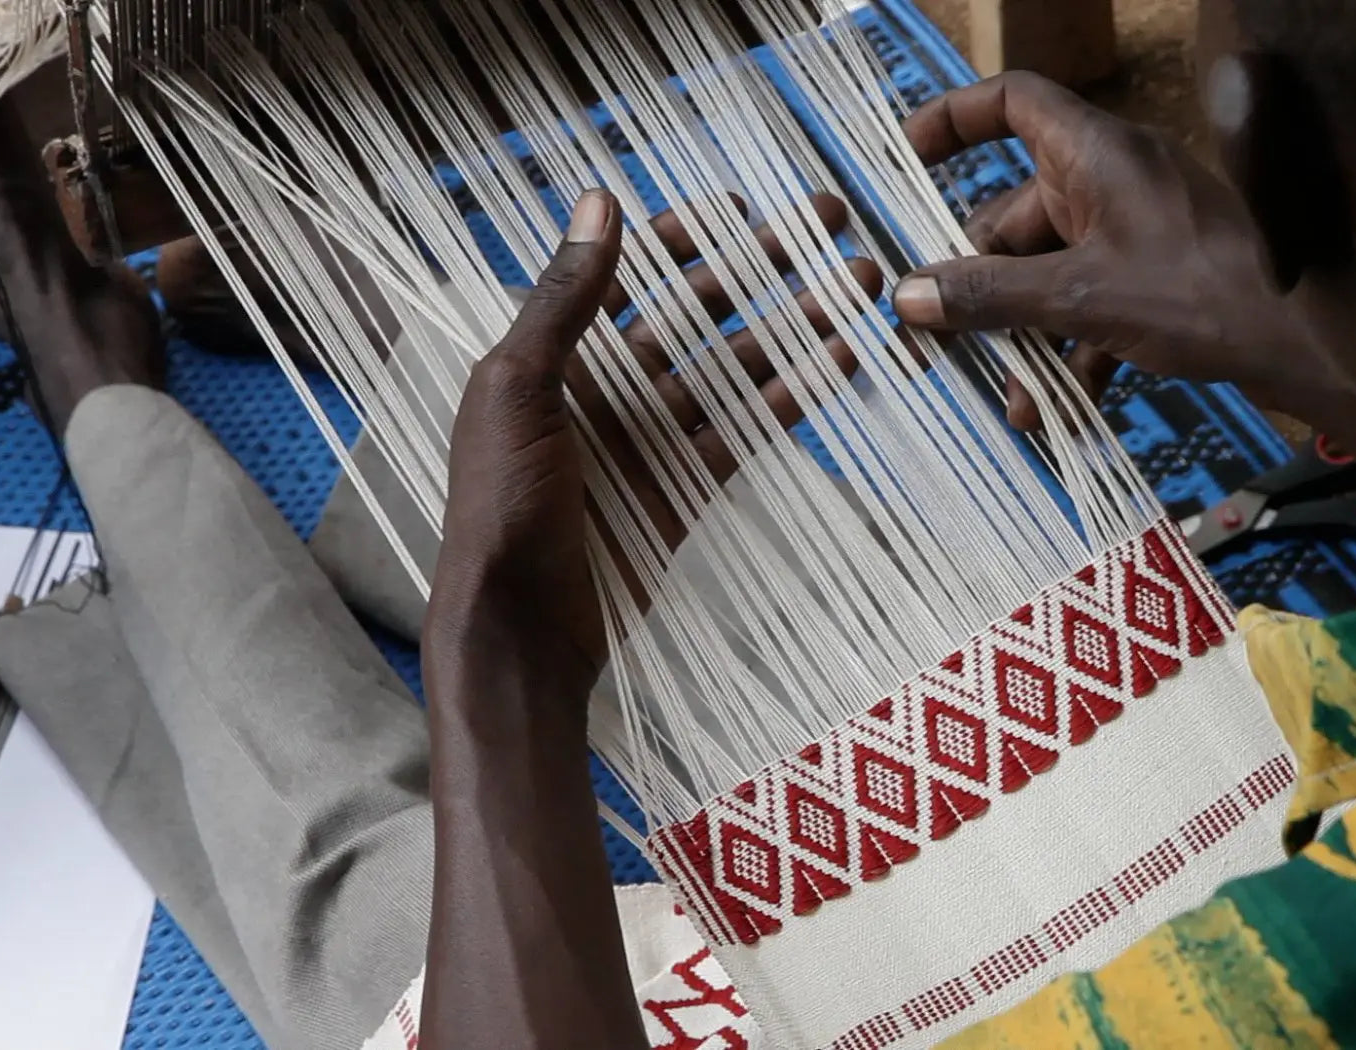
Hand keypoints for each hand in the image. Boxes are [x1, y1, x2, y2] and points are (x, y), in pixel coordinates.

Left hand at [428, 189, 870, 701]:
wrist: (517, 627)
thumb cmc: (499, 504)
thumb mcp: (517, 389)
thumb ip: (562, 299)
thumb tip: (600, 200)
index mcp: (555, 355)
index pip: (625, 276)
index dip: (680, 239)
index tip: (741, 208)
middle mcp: (607, 387)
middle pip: (695, 311)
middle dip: (760, 269)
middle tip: (826, 230)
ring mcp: (651, 438)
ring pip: (733, 366)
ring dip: (793, 326)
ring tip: (855, 290)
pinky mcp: (687, 486)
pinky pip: (746, 428)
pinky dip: (791, 395)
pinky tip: (839, 360)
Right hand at [891, 72, 1323, 427]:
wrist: (1314, 345)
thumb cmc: (1202, 296)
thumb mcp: (1080, 298)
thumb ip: (990, 296)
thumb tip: (906, 297)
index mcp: (1095, 153)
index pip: (1012, 102)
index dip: (953, 121)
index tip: (904, 163)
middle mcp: (1113, 182)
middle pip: (1014, 216)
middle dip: (978, 286)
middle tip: (938, 341)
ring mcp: (1136, 232)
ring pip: (1049, 274)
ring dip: (1021, 336)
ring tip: (1007, 401)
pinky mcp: (1156, 281)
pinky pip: (1089, 306)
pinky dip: (1068, 353)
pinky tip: (1052, 413)